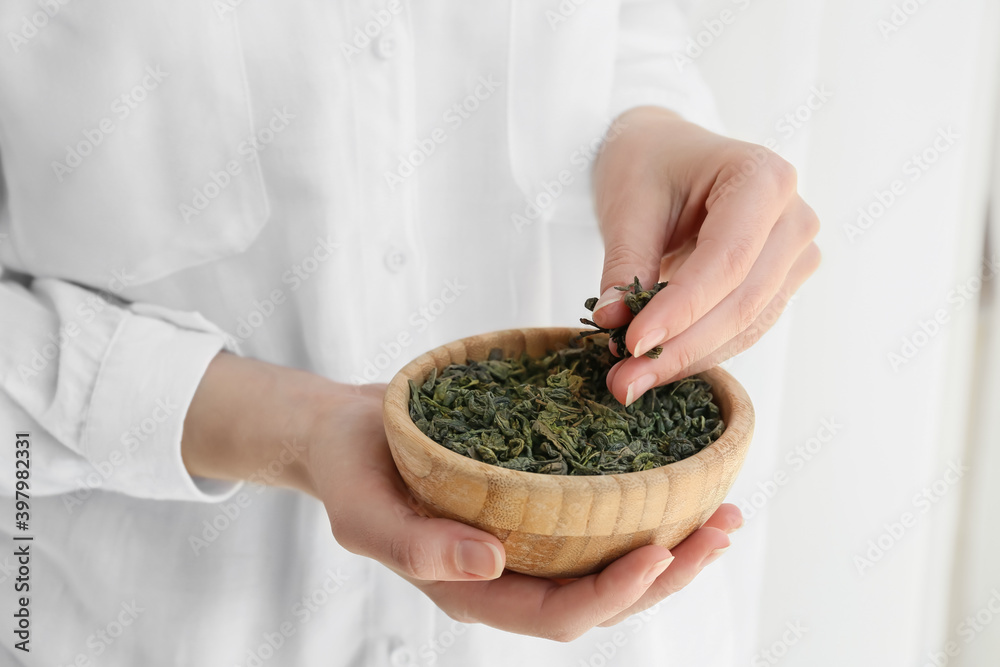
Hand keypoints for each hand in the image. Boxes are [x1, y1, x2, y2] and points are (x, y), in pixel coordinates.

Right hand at [306, 385, 741, 640]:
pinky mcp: (535, 503)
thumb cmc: (348, 472)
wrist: (346, 432)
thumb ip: (417, 547)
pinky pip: (597, 518)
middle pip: (603, 598)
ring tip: (722, 511)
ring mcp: (526, 541)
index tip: (659, 552)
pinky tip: (677, 478)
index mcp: (474, 590)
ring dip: (671, 544)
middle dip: (668, 572)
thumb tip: (490, 565)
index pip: (559, 614)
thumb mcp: (364, 514)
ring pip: (610, 561)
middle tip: (721, 528)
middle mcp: (511, 574)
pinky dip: (642, 505)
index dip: (613, 594)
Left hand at [592, 106, 820, 404]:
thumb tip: (613, 324)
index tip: (632, 344)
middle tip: (623, 381)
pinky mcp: (782, 283)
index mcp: (763, 177)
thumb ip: (625, 265)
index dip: (681, 310)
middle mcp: (794, 216)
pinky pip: (745, 329)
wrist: (665, 153)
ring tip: (630, 382)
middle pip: (743, 301)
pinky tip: (655, 368)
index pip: (726, 260)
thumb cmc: (648, 165)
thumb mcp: (627, 205)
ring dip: (689, 360)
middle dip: (681, 348)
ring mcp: (795, 253)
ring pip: (748, 325)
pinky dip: (700, 352)